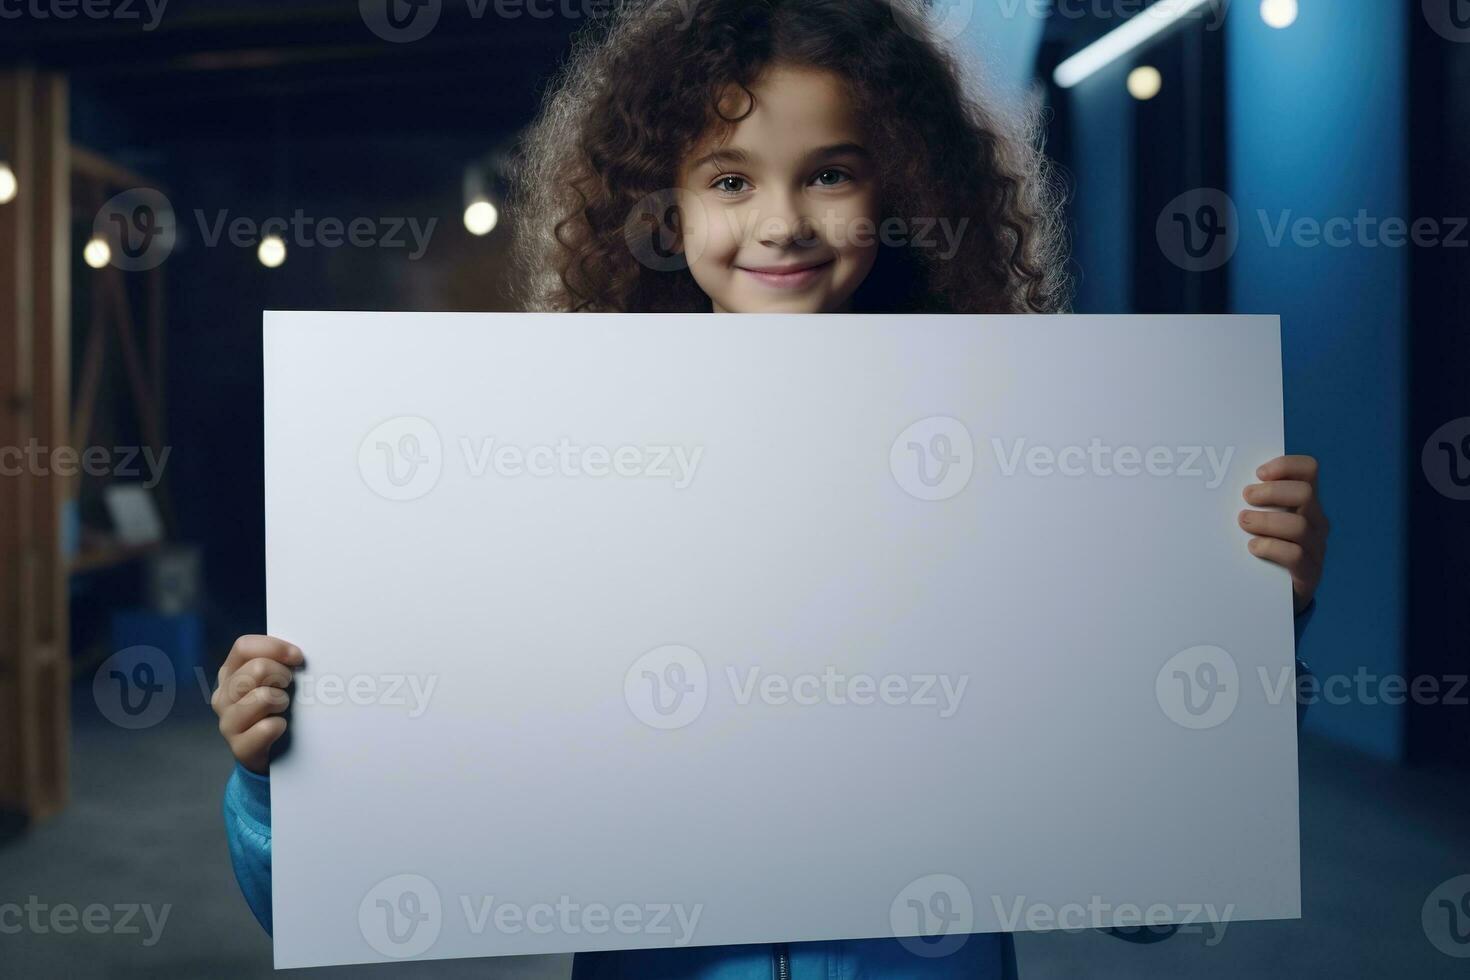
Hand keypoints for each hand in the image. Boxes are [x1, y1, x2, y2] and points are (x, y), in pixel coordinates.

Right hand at [213, 635, 303, 774]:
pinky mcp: (239, 747)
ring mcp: (227, 722)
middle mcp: (223, 696)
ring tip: (283, 708)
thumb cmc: (274, 708)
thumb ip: (277, 663)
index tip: (297, 657)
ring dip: (282, 700)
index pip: (244, 646)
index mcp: (230, 673)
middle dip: (282, 675)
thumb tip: (297, 654)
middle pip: (257, 668)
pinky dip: (281, 726)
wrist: (268, 754)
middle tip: (289, 686)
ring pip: (263, 696)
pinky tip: (280, 727)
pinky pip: (267, 728)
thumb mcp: (272, 680)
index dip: (274, 647)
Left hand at [1238, 455, 1328, 614]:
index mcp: (1305, 503)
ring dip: (1266, 521)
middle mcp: (1315, 521)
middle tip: (1247, 498)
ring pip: (1299, 525)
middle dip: (1271, 492)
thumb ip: (1252, 501)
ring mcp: (1315, 548)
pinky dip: (1270, 547)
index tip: (1258, 473)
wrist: (1277, 595)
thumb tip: (1218, 484)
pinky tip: (1253, 547)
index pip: (1309, 470)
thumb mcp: (1261, 519)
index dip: (1286, 465)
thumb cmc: (1262, 548)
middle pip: (1305, 493)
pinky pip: (1296, 555)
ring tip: (1244, 523)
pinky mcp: (1309, 573)